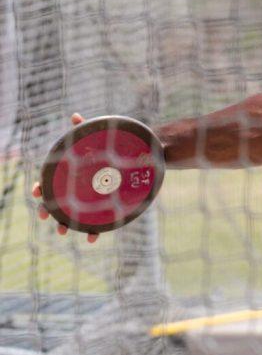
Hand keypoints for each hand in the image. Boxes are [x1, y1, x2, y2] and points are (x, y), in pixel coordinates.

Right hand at [32, 113, 98, 243]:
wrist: (131, 160)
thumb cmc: (107, 150)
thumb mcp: (95, 139)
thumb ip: (84, 130)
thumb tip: (75, 116)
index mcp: (69, 174)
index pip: (49, 181)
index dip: (41, 187)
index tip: (37, 192)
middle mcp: (75, 189)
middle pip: (56, 202)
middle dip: (48, 210)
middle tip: (45, 216)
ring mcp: (88, 200)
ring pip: (72, 216)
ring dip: (65, 224)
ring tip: (63, 231)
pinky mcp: (103, 209)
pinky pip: (96, 223)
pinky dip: (93, 232)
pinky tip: (93, 238)